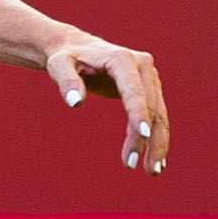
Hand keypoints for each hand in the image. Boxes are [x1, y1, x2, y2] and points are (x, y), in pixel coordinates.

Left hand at [43, 34, 170, 174]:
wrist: (76, 47)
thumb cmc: (66, 57)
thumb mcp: (59, 66)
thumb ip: (66, 81)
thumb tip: (75, 102)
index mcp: (122, 59)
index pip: (134, 90)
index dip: (139, 112)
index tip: (143, 135)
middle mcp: (142, 65)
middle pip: (150, 107)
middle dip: (146, 138)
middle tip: (132, 165)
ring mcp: (149, 77)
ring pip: (159, 114)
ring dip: (157, 143)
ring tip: (152, 171)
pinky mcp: (149, 88)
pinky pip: (156, 115)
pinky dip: (156, 137)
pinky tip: (155, 159)